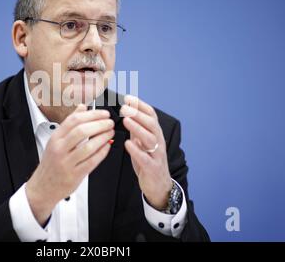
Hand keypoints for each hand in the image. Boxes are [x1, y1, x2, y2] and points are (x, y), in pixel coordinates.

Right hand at [26, 104, 114, 224]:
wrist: (43, 186)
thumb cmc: (52, 163)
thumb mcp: (56, 140)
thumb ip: (70, 124)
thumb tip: (82, 107)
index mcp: (56, 138)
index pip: (74, 120)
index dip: (92, 115)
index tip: (103, 114)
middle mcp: (60, 149)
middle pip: (82, 131)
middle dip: (100, 124)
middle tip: (109, 123)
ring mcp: (67, 162)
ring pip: (88, 146)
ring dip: (103, 138)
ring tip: (110, 133)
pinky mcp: (74, 175)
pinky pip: (91, 162)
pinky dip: (102, 153)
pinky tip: (107, 147)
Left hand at [120, 95, 172, 209]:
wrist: (159, 186)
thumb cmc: (148, 162)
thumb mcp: (142, 143)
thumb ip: (137, 130)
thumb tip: (127, 113)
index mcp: (155, 134)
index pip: (151, 115)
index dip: (141, 105)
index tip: (128, 98)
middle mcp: (158, 142)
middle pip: (151, 124)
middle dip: (138, 114)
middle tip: (125, 108)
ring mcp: (157, 155)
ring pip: (150, 139)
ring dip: (138, 128)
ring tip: (126, 121)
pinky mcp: (152, 168)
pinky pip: (145, 158)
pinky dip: (137, 150)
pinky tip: (128, 144)